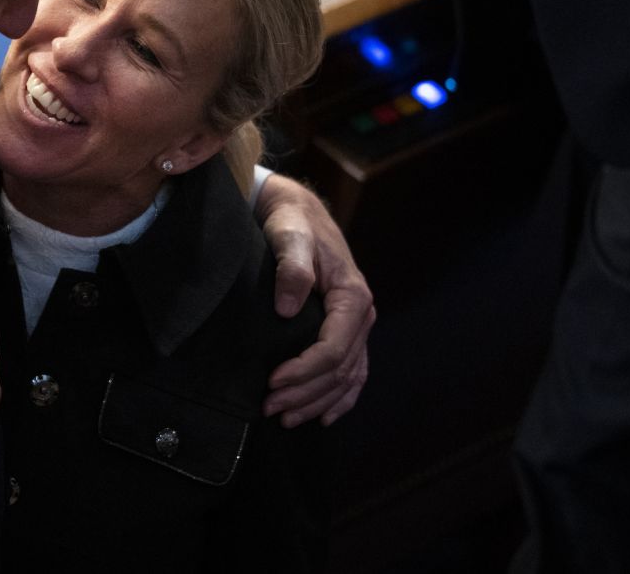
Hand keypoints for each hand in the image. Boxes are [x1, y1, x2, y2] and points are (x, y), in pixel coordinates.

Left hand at [255, 175, 374, 426]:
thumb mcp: (290, 236)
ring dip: (317, 402)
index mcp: (352, 296)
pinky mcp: (345, 329)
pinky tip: (322, 417)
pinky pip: (352, 372)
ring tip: (285, 418)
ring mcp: (355, 325)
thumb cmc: (292, 222)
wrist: (296, 211)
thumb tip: (288, 308)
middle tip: (269, 408)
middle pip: (339, 369)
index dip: (304, 370)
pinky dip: (340, 398)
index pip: (333, 348)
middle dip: (305, 394)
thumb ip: (292, 267)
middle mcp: (360, 314)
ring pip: (346, 377)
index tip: (272, 382)